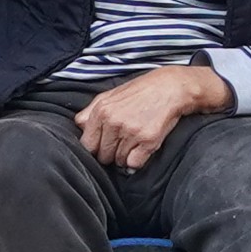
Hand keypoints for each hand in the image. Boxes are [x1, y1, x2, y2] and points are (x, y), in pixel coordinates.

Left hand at [71, 64, 223, 169]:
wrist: (170, 88)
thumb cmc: (140, 91)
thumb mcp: (110, 95)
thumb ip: (90, 112)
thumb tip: (80, 127)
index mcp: (101, 111)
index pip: (87, 145)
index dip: (95, 147)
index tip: (104, 144)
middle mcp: (114, 123)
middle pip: (103, 156)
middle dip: (110, 153)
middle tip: (122, 142)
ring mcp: (131, 133)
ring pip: (119, 161)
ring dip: (125, 156)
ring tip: (133, 142)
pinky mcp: (148, 141)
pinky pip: (134, 164)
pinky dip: (137, 161)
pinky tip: (141, 148)